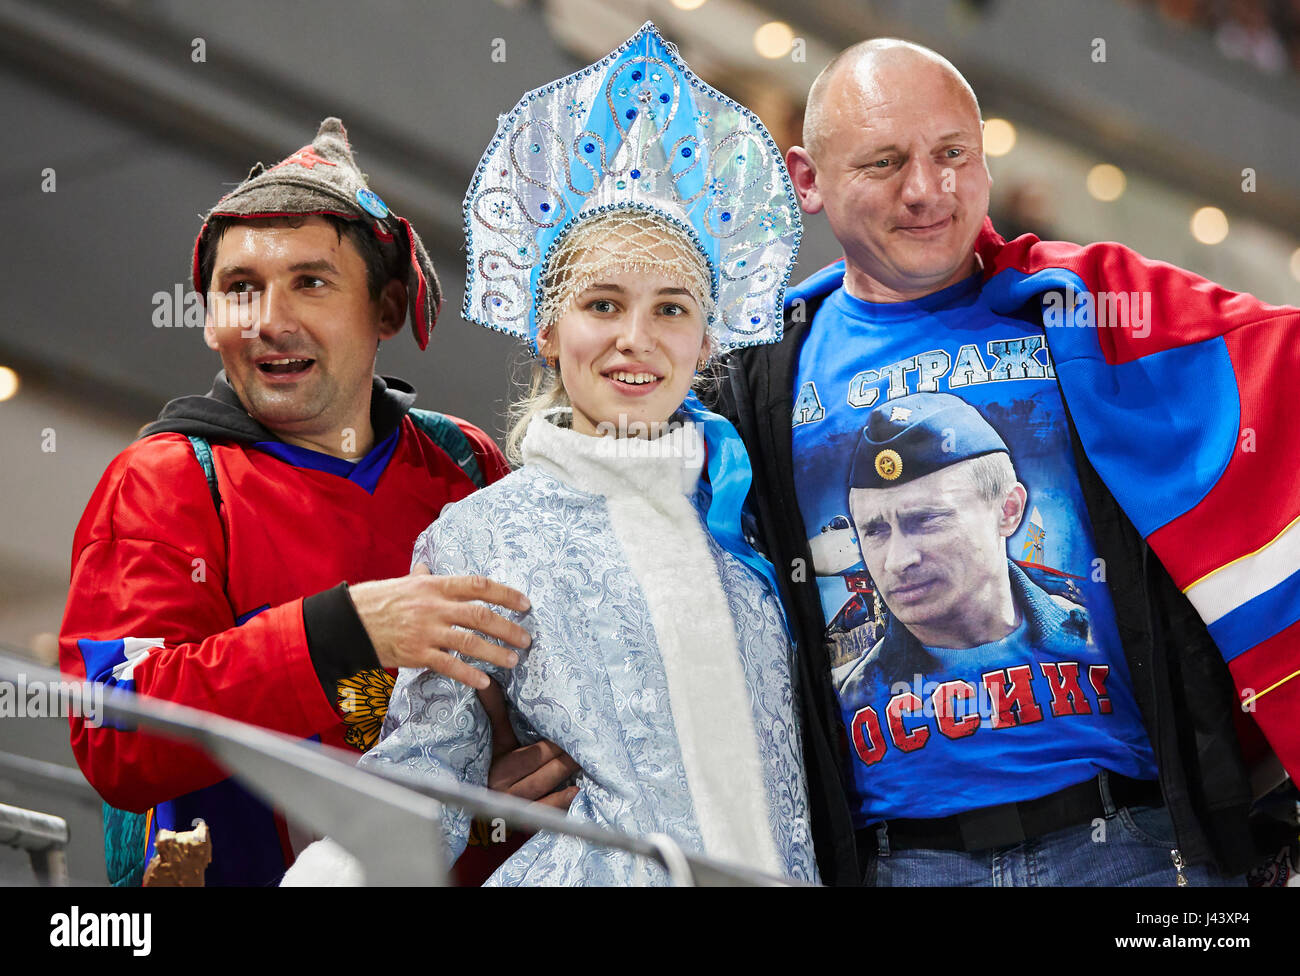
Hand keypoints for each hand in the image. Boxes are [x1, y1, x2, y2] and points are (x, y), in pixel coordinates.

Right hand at [348, 565, 531, 689]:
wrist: (350, 621)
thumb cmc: (379, 600)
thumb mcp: (404, 583)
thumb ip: (423, 577)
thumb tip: (427, 567)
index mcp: (435, 585)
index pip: (479, 586)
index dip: (505, 594)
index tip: (525, 603)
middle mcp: (435, 606)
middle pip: (481, 615)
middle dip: (508, 628)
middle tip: (526, 639)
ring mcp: (427, 631)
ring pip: (470, 642)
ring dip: (495, 653)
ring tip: (513, 661)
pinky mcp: (417, 654)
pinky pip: (449, 665)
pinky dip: (469, 675)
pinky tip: (484, 682)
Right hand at [479, 678, 579, 809]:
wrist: (483, 805)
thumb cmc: (496, 765)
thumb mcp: (497, 741)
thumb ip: (495, 712)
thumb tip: (486, 680)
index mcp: (497, 767)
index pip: (529, 756)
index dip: (551, 746)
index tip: (571, 730)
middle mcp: (504, 789)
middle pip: (541, 772)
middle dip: (565, 757)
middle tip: (587, 742)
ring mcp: (516, 807)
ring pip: (546, 789)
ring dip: (567, 775)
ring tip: (586, 759)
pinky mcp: (526, 822)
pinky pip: (546, 811)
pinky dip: (561, 801)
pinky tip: (577, 790)